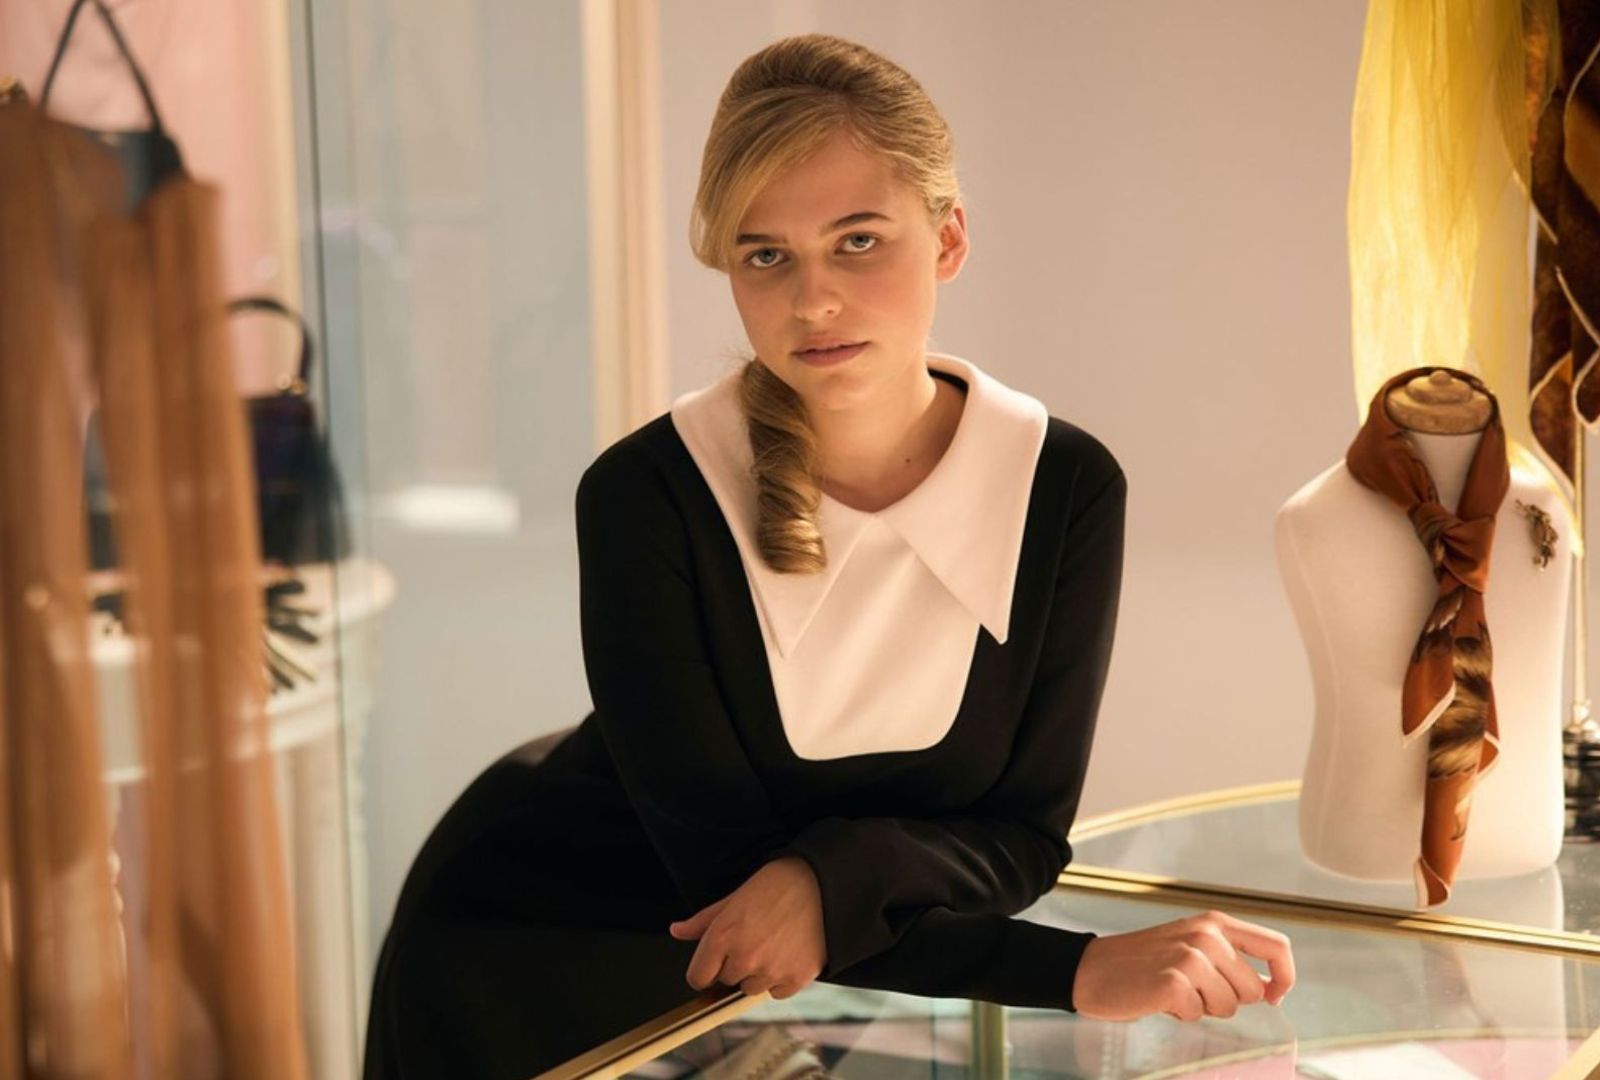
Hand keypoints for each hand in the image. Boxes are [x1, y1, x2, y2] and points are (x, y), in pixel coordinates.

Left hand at [668, 856, 826, 999]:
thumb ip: (703, 921)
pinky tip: (789, 952)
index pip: (697, 977)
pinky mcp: (795, 979)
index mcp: (721, 936)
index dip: (705, 968)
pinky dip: (781, 978)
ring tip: (774, 942)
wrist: (823, 884)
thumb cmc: (776, 885)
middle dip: (735, 964)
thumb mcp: (734, 898)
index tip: (715, 961)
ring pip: (751, 988)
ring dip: (758, 973)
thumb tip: (677, 930)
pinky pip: (777, 992)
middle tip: (755, 937)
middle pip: (726, 980)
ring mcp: (770, 971)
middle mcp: (743, 958)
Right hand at [1071, 910, 1294, 1021]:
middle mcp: (1206, 935)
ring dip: (1203, 1007)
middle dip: (1228, 999)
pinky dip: (1181, 1014)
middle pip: (1254, 989)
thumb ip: (1230, 957)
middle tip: (1193, 988)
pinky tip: (1160, 999)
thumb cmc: (1144, 961)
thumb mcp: (1190, 944)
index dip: (1284, 976)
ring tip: (1174, 991)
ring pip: (1230, 1006)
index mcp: (1215, 922)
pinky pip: (1199, 1014)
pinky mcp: (1173, 983)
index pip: (1276, 946)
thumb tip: (1269, 987)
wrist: (1092, 969)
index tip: (1275, 996)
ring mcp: (1189, 957)